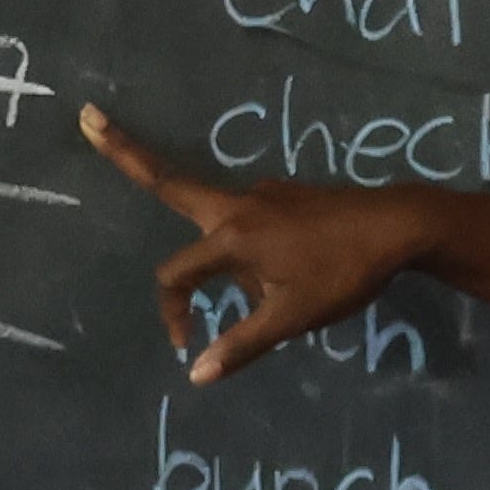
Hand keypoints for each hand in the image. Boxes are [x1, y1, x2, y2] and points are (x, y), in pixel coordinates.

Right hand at [84, 105, 431, 381]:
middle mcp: (238, 204)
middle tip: (88, 115)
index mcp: (232, 235)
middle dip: (126, 150)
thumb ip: (241, 345)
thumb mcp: (292, 319)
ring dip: (225, 261)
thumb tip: (195, 374)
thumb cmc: (343, 273)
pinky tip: (296, 275)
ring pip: (221, 227)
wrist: (401, 226)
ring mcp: (263, 194)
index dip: (172, 312)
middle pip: (169, 181)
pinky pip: (251, 225)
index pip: (176, 274)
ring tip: (287, 293)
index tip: (186, 344)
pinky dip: (252, 251)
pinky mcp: (285, 196)